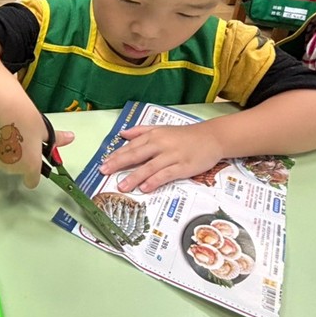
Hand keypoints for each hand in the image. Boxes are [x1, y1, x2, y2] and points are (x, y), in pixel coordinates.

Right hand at [0, 93, 73, 188]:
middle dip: (20, 160)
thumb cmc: (26, 118)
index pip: (32, 182)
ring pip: (4, 163)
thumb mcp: (44, 130)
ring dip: (7, 155)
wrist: (2, 107)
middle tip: (22, 141)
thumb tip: (72, 138)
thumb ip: (57, 140)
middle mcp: (13, 169)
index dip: (33, 174)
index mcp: (31, 166)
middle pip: (18, 170)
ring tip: (9, 135)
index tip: (32, 162)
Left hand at [98, 123, 224, 193]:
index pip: (131, 146)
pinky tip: (145, 188)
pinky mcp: (183, 166)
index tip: (103, 163)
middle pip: (136, 155)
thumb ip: (141, 131)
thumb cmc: (185, 135)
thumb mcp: (162, 128)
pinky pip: (166, 174)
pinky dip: (155, 181)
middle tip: (104, 172)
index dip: (116, 155)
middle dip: (118, 164)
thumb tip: (122, 133)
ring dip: (134, 177)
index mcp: (154, 135)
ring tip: (121, 186)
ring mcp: (172, 156)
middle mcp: (161, 144)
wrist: (212, 137)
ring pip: (149, 167)